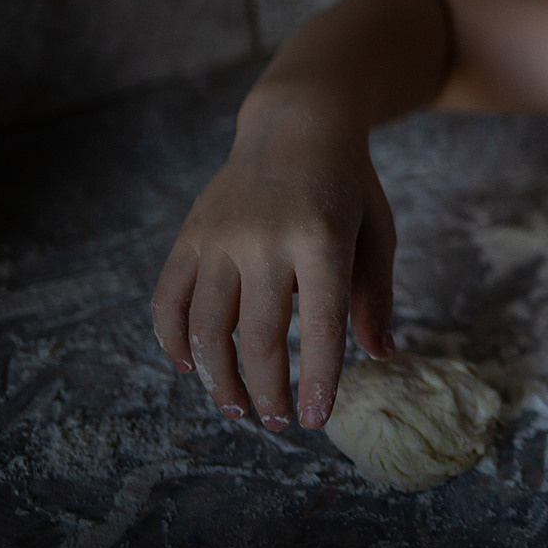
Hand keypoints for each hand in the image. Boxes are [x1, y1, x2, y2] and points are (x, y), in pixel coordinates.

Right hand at [151, 96, 395, 431]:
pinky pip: (168, 299)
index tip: (317, 420)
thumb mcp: (376, 232)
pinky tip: (190, 367)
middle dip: (268, 391)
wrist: (297, 125)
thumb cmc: (347, 187)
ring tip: (238, 409)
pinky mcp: (190, 234)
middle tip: (280, 423)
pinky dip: (173, 340)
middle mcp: (266, 239)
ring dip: (219, 378)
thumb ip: (376, 295)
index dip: (318, 378)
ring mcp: (221, 237)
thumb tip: (380, 355)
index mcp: (322, 239)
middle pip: (259, 337)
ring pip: (207, 328)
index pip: (320, 326)